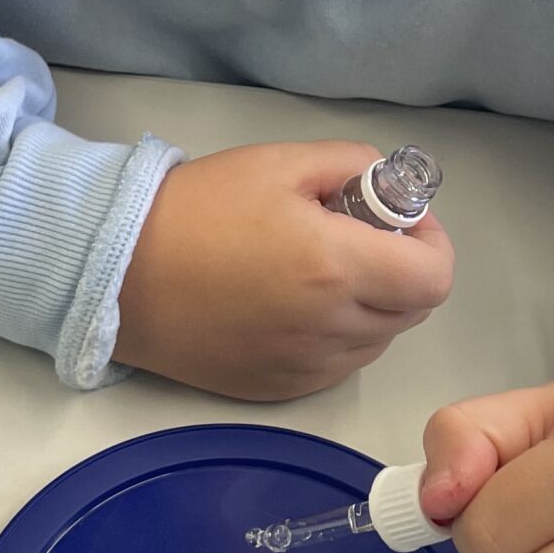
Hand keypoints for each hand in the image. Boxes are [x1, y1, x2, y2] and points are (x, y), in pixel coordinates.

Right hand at [115, 142, 453, 399]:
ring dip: (370, 307)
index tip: (400, 222)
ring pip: (376, 341)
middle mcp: (330, 328)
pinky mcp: (279, 390)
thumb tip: (389, 188)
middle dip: (400, 271)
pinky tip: (292, 305)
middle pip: (412, 311)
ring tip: (318, 272)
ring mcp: (305, 367)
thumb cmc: (198, 209)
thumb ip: (352, 165)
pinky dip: (335, 337)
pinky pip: (337, 365)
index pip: (435, 277)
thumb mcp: (279, 161)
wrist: (118, 272)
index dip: (431, 244)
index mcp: (337, 268)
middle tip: (355, 238)